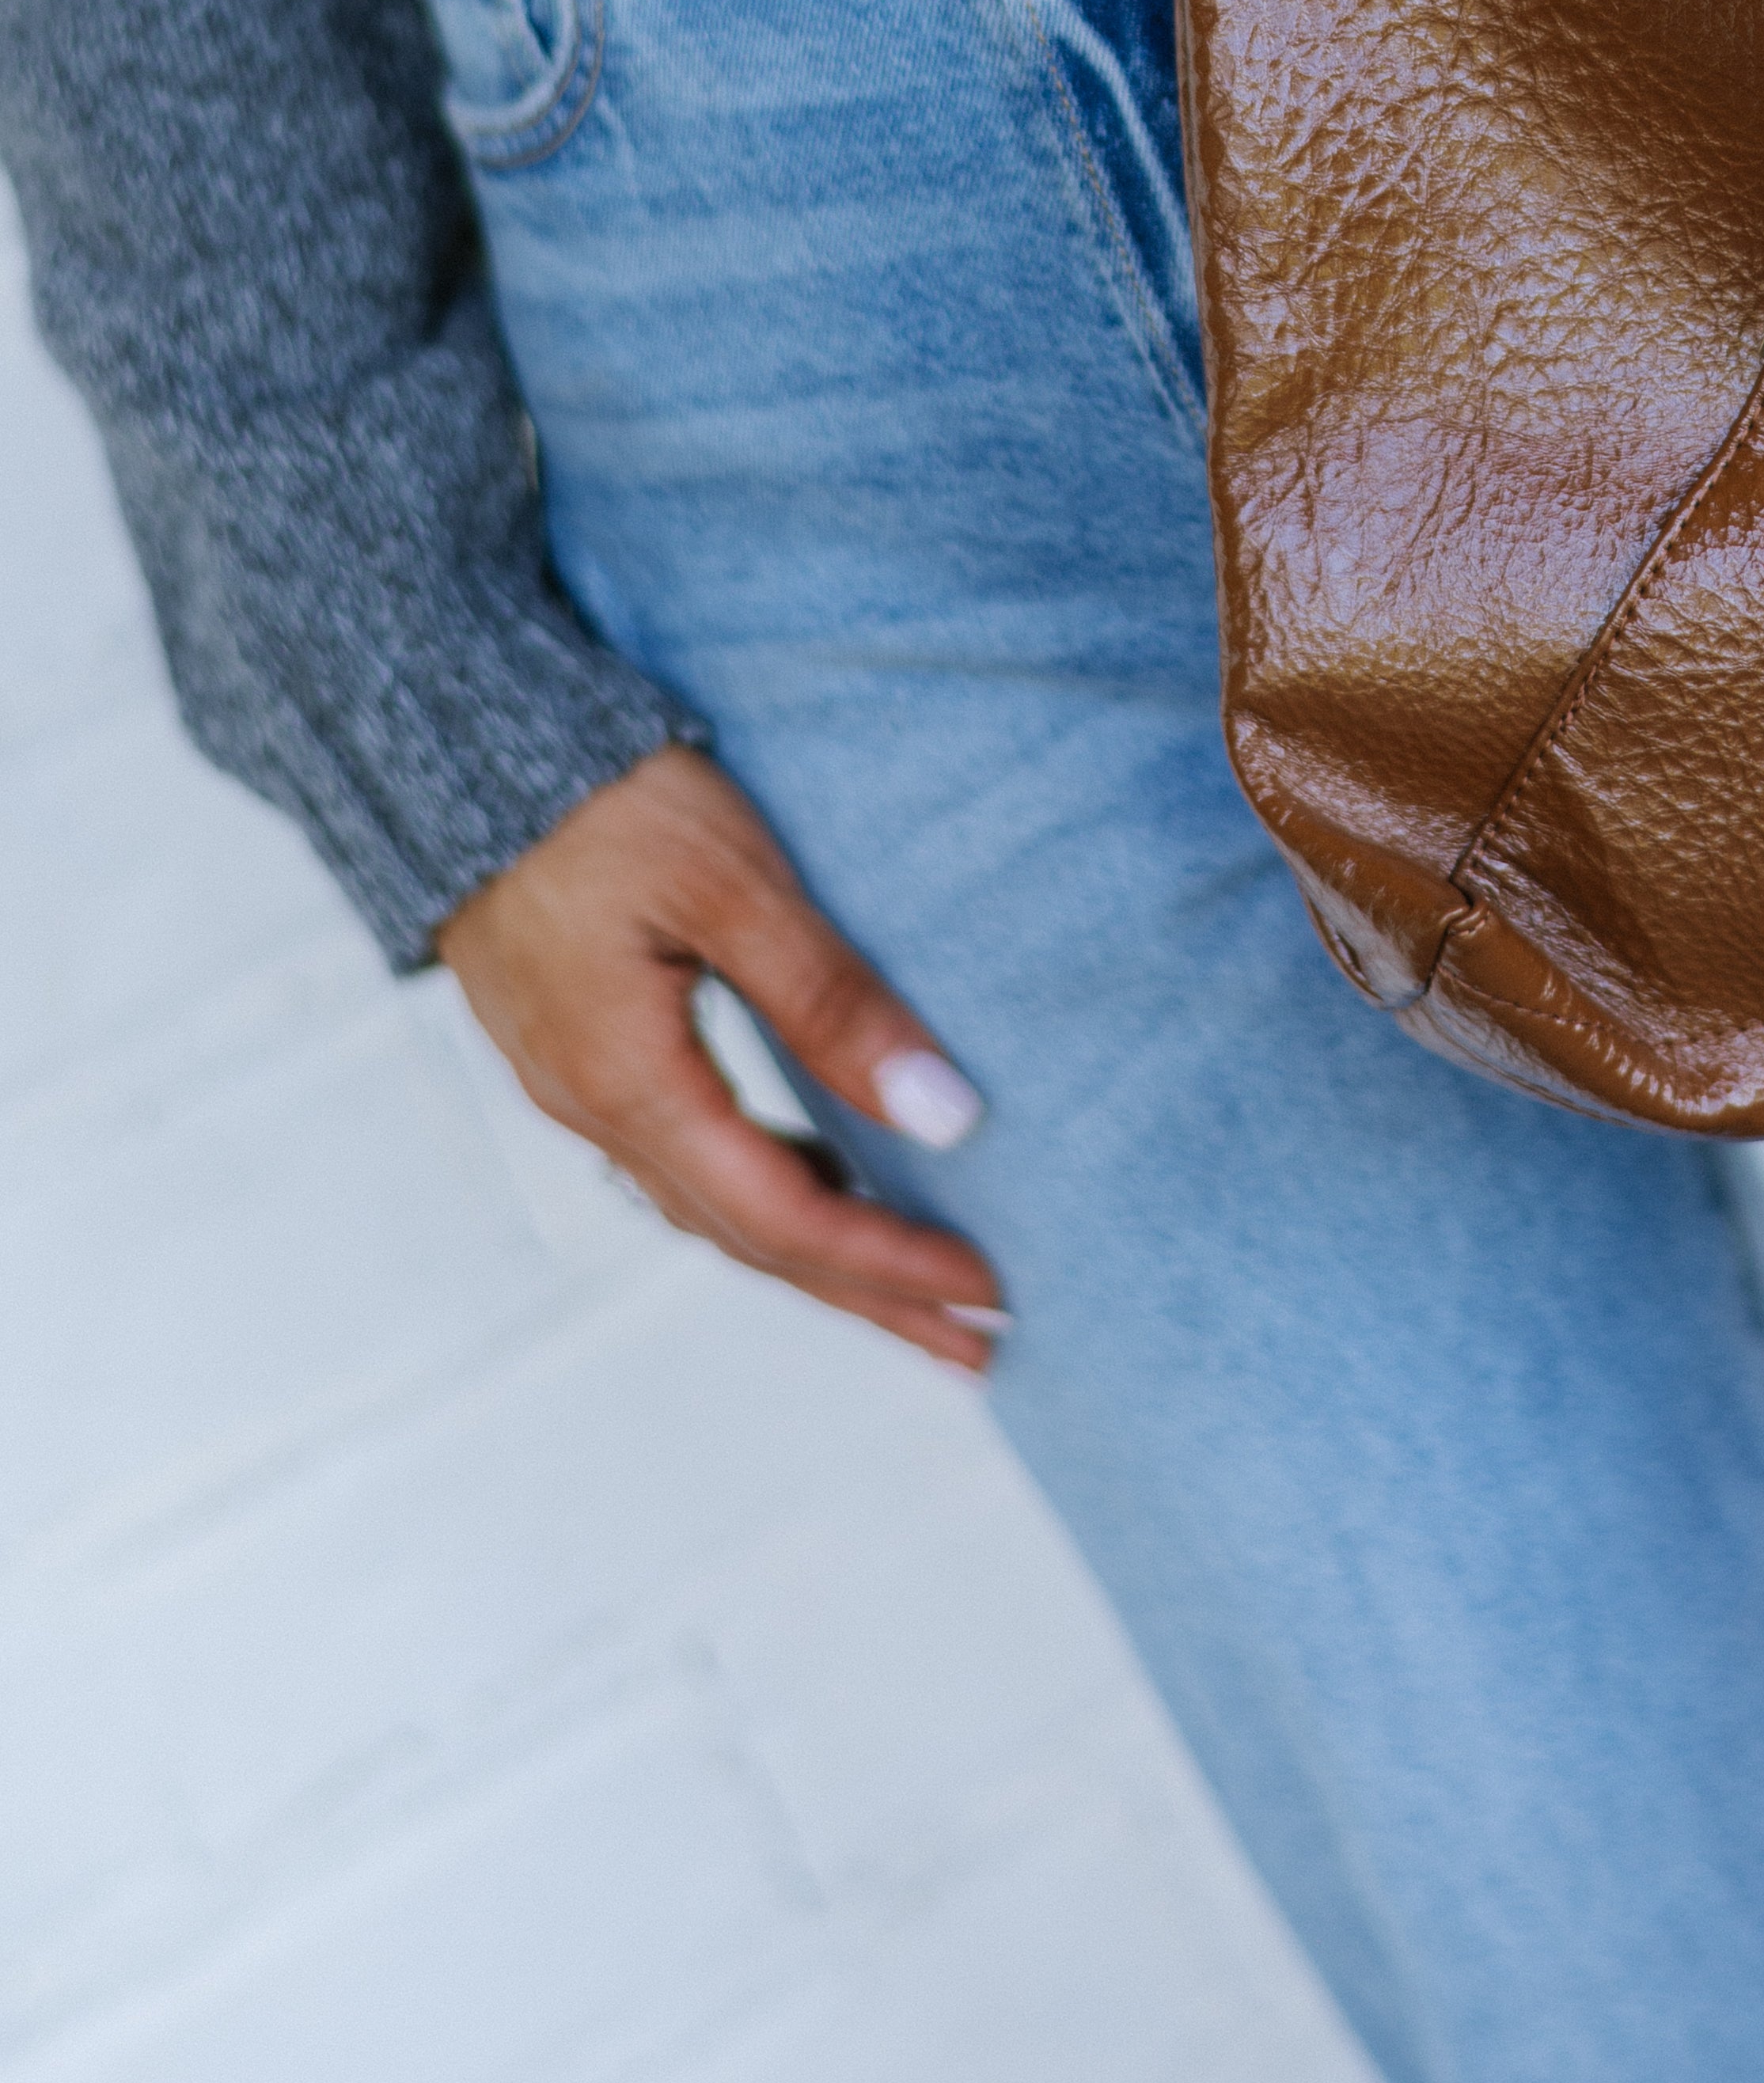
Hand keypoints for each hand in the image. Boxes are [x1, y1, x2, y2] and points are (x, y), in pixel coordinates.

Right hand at [439, 745, 1008, 1373]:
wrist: (455, 739)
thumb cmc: (602, 798)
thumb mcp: (732, 885)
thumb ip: (832, 1001)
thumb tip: (945, 1116)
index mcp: (631, 1082)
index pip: (784, 1217)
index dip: (890, 1265)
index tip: (988, 1293)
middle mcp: (596, 1109)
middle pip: (751, 1240)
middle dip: (870, 1296)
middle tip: (980, 1343)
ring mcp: (577, 1084)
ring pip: (714, 1207)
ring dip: (819, 1255)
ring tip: (916, 1287)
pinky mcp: (578, 1048)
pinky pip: (684, 1159)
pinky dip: (764, 1192)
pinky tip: (820, 1178)